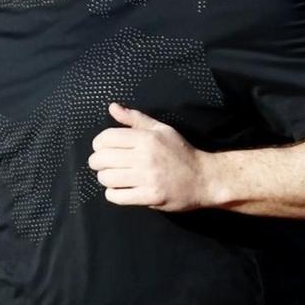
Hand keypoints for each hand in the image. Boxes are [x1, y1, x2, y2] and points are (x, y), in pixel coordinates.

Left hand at [87, 103, 214, 210]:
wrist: (205, 178)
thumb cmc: (181, 153)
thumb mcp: (162, 130)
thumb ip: (136, 119)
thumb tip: (112, 107)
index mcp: (147, 138)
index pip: (106, 138)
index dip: (99, 144)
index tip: (104, 149)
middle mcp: (146, 157)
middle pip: (101, 159)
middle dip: (98, 162)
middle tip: (106, 165)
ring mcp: (148, 178)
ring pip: (106, 178)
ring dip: (106, 179)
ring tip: (115, 177)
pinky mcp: (150, 196)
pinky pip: (116, 196)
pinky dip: (114, 194)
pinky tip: (122, 190)